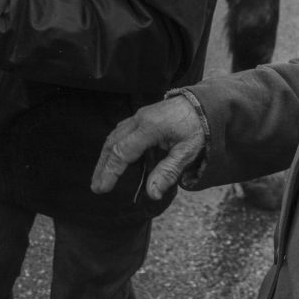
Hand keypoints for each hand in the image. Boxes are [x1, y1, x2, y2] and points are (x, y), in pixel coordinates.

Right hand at [91, 94, 205, 200]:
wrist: (202, 103)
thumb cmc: (197, 128)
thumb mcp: (187, 152)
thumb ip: (168, 173)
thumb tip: (152, 195)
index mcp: (150, 128)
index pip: (122, 152)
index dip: (110, 172)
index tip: (102, 188)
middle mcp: (139, 119)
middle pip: (112, 144)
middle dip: (102, 167)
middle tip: (96, 187)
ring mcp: (138, 116)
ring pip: (113, 136)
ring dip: (105, 157)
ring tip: (100, 176)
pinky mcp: (141, 116)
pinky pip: (120, 131)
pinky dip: (113, 146)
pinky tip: (112, 158)